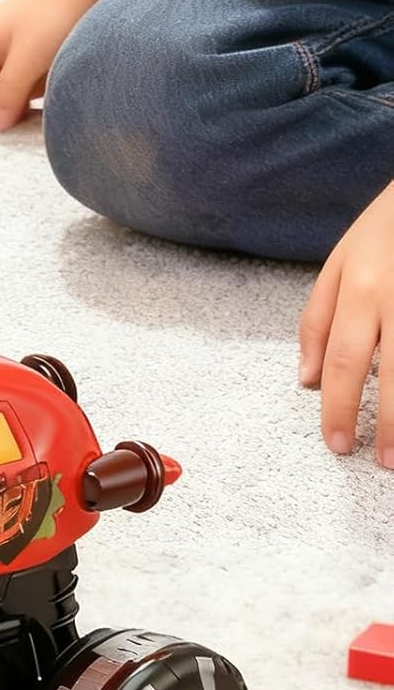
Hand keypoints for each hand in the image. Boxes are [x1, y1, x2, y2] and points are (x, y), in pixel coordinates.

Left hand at [298, 182, 393, 462]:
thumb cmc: (388, 227)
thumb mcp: (339, 261)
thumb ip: (317, 320)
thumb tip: (304, 381)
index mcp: (358, 287)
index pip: (341, 362)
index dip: (337, 409)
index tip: (338, 444)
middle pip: (391, 372)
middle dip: (386, 423)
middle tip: (382, 461)